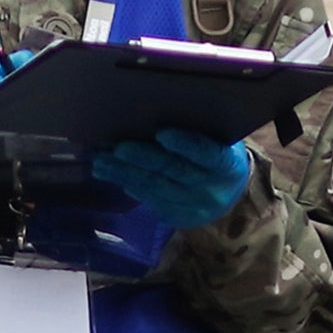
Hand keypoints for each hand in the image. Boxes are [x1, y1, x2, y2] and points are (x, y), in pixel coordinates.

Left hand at [93, 127, 251, 228]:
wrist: (230, 193)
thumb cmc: (219, 151)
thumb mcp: (219, 139)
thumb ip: (199, 128)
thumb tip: (156, 116)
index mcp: (227, 165)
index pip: (208, 154)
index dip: (186, 144)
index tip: (162, 132)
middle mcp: (211, 189)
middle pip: (174, 171)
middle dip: (142, 158)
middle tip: (117, 147)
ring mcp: (192, 206)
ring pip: (155, 188)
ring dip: (124, 173)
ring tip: (102, 160)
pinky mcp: (175, 216)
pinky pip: (149, 199)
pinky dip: (128, 183)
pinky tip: (110, 173)